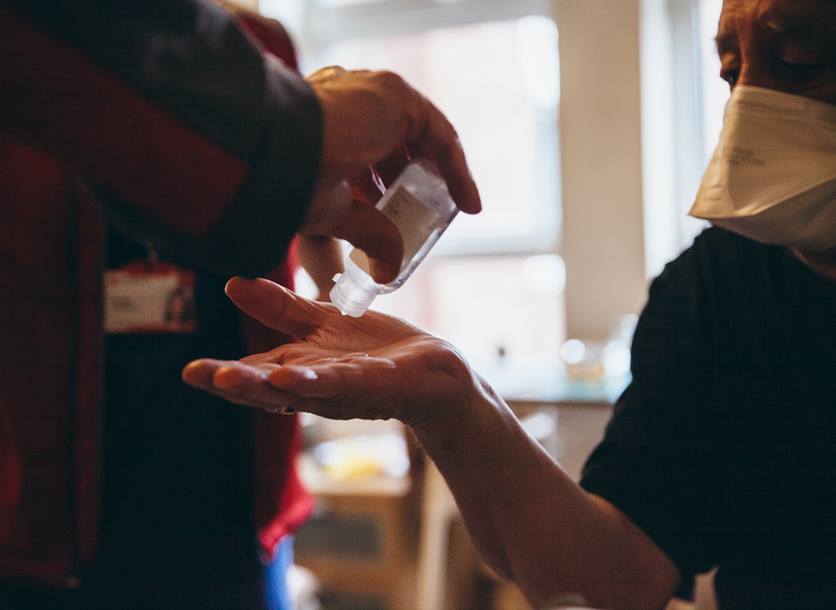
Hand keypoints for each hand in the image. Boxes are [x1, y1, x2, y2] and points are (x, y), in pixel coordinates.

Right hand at [181, 277, 476, 426]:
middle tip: (197, 376)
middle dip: (234, 383)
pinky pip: (344, 382)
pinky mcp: (377, 383)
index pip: (255, 373)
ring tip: (230, 377)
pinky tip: (290, 374)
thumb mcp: (323, 323)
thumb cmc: (377, 350)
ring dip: (265, 385)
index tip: (188, 372)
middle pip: (268, 387)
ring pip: (300, 388)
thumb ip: (280, 308)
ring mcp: (347, 387)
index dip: (221, 374)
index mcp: (300, 369)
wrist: (434, 370)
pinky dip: (317, 380)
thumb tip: (231, 283)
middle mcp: (317, 384)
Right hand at [301, 67, 481, 282]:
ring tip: (451, 210)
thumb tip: (388, 270)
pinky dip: (455, 167)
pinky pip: (437, 132)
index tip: (394, 215)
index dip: (385, 185)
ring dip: (438, 173)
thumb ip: (367, 233)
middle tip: (421, 216)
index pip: (364, 150)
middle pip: (394, 140)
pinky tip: (466, 202)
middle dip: (411, 181)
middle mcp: (345, 99)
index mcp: (321, 123)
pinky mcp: (394, 94)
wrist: (277, 155)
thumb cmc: (290, 184)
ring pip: (419, 134)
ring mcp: (369, 92)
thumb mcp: (336, 215)